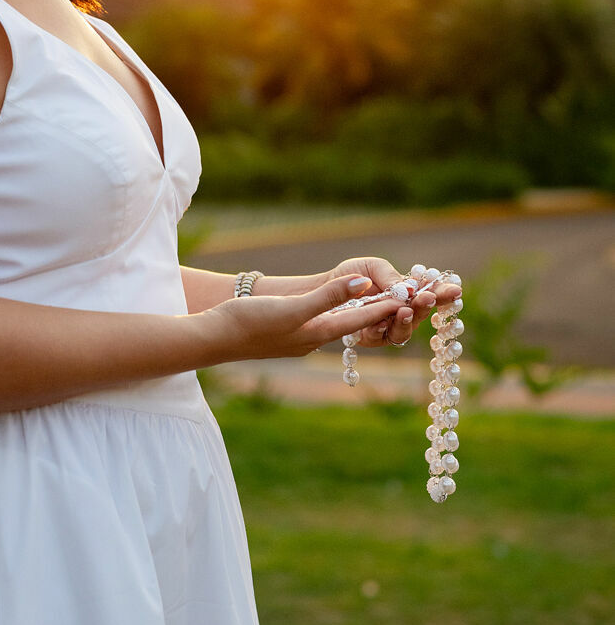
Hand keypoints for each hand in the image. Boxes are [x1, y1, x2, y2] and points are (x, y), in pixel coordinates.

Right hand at [205, 271, 408, 362]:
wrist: (212, 339)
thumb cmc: (248, 323)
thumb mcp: (292, 308)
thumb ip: (328, 297)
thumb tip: (364, 285)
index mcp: (317, 333)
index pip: (360, 319)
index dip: (387, 306)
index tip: (412, 297)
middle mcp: (313, 339)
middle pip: (355, 325)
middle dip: (380, 313)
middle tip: (406, 301)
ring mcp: (298, 339)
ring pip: (339, 325)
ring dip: (361, 314)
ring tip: (381, 303)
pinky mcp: (284, 334)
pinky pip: (321, 325)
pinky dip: (337, 315)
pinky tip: (336, 310)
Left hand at [325, 256, 461, 348]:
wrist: (324, 287)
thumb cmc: (351, 275)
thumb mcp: (371, 267)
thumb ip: (390, 276)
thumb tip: (409, 288)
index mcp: (406, 292)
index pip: (430, 293)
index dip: (444, 293)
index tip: (455, 289)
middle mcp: (401, 311)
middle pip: (421, 314)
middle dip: (426, 306)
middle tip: (428, 298)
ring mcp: (387, 326)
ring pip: (405, 330)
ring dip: (408, 320)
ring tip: (406, 311)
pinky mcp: (370, 337)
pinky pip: (381, 338)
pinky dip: (383, 330)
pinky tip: (381, 322)